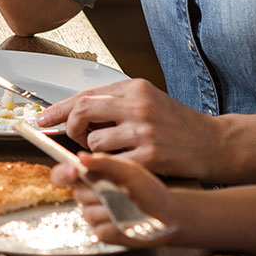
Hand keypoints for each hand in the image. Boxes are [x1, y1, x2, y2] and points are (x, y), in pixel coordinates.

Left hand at [37, 79, 219, 179]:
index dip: (59, 109)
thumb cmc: (177, 125)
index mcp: (134, 88)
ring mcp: (143, 130)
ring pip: (94, 142)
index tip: (43, 120)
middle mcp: (137, 105)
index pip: (85, 95)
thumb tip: (75, 114)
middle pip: (82, 113)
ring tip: (116, 152)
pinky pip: (111, 163)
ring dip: (96, 152)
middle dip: (70, 129)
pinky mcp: (150, 156)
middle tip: (76, 139)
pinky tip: (123, 165)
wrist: (212, 143)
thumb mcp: (147, 103)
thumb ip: (115, 105)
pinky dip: (110, 167)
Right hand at [51, 153, 176, 246]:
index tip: (73, 171)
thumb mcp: (128, 170)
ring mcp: (95, 216)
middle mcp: (89, 197)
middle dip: (101, 191)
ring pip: (90, 213)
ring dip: (113, 208)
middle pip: (79, 194)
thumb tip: (81, 156)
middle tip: (123, 189)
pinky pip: (101, 228)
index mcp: (92, 178)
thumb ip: (104, 162)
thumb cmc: (147, 189)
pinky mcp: (103, 233)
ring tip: (131, 204)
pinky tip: (129, 219)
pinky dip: (118, 223)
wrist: (165, 212)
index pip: (64, 175)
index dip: (63, 173)